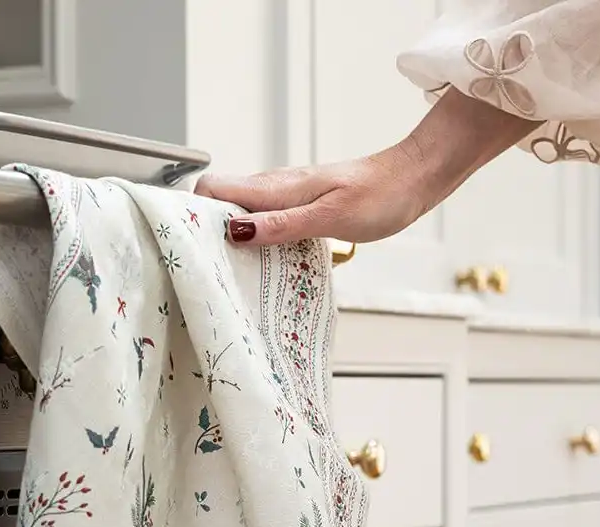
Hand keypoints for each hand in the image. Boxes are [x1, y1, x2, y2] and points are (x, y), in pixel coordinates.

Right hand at [195, 144, 427, 246]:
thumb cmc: (379, 196)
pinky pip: (265, 222)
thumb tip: (236, 231)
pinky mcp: (299, 206)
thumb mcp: (328, 216)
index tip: (187, 242)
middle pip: (221, 204)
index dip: (193, 211)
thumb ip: (281, 225)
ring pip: (242, 214)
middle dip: (206, 232)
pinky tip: (263, 263)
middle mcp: (274, 188)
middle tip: (207, 268)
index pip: (213, 188)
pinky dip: (257, 240)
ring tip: (230, 273)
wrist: (412, 179)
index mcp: (276, 187)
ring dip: (232, 239)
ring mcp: (286, 196)